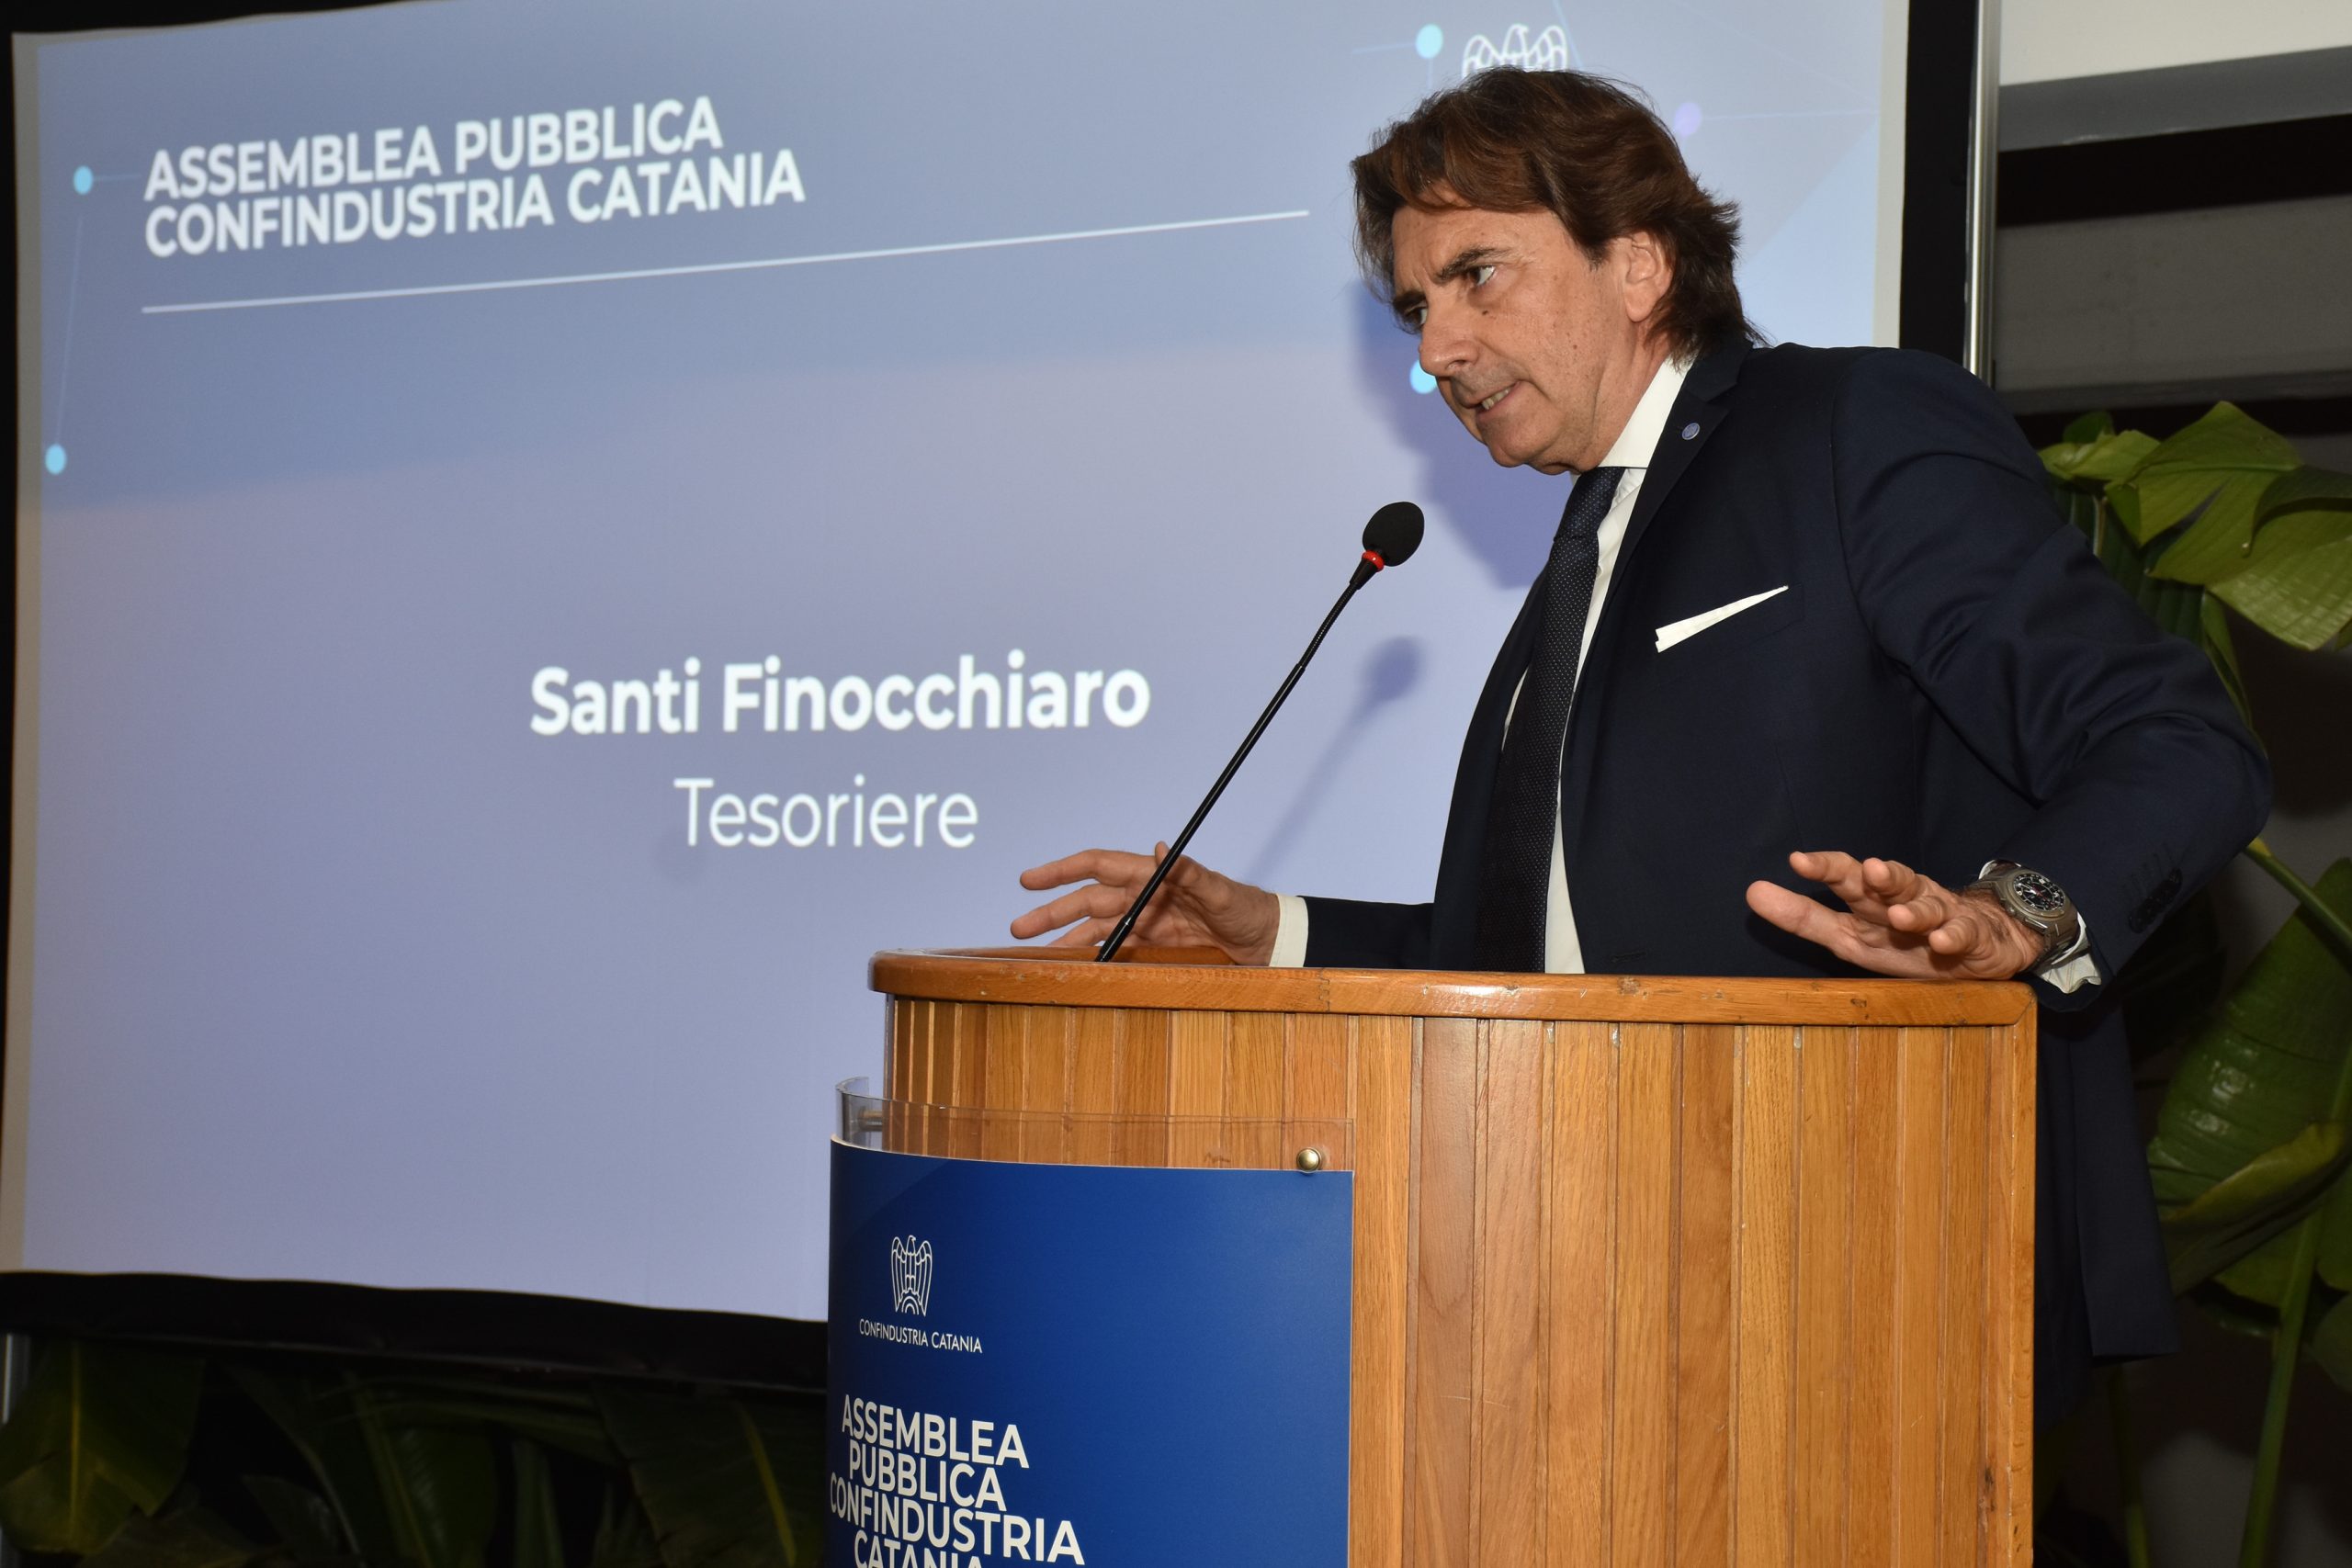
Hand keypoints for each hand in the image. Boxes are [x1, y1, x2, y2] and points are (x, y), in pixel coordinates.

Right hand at [1010, 844, 1281, 964]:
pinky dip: (1092, 958)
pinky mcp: (1156, 947)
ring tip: (1036, 954)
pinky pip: (1116, 950)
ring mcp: (1147, 923)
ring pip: (1095, 929)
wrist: (1270, 942)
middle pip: (1086, 902)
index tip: (1029, 880)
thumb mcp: (1221, 891)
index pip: (1097, 867)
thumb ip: (1190, 873)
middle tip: (1018, 928)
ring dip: (1066, 940)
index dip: (1061, 871)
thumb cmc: (1249, 908)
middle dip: (1051, 913)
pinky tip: (1072, 967)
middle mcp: (1143, 897)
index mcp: (1152, 876)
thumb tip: (1160, 850)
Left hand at [1744, 851, 2043, 980]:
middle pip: (1888, 882)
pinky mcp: (1970, 935)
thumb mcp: (1850, 935)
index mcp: (1870, 901)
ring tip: (1899, 913)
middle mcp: (1903, 899)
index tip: (1798, 860)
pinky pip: (1962, 933)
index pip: (1845, 877)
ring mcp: (1939, 914)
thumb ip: (1803, 917)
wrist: (1980, 943)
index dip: (1824, 868)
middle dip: (1877, 875)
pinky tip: (1941, 941)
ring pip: (1927, 904)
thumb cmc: (1904, 939)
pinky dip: (1952, 936)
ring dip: (1914, 908)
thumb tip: (1752, 892)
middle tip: (1866, 870)